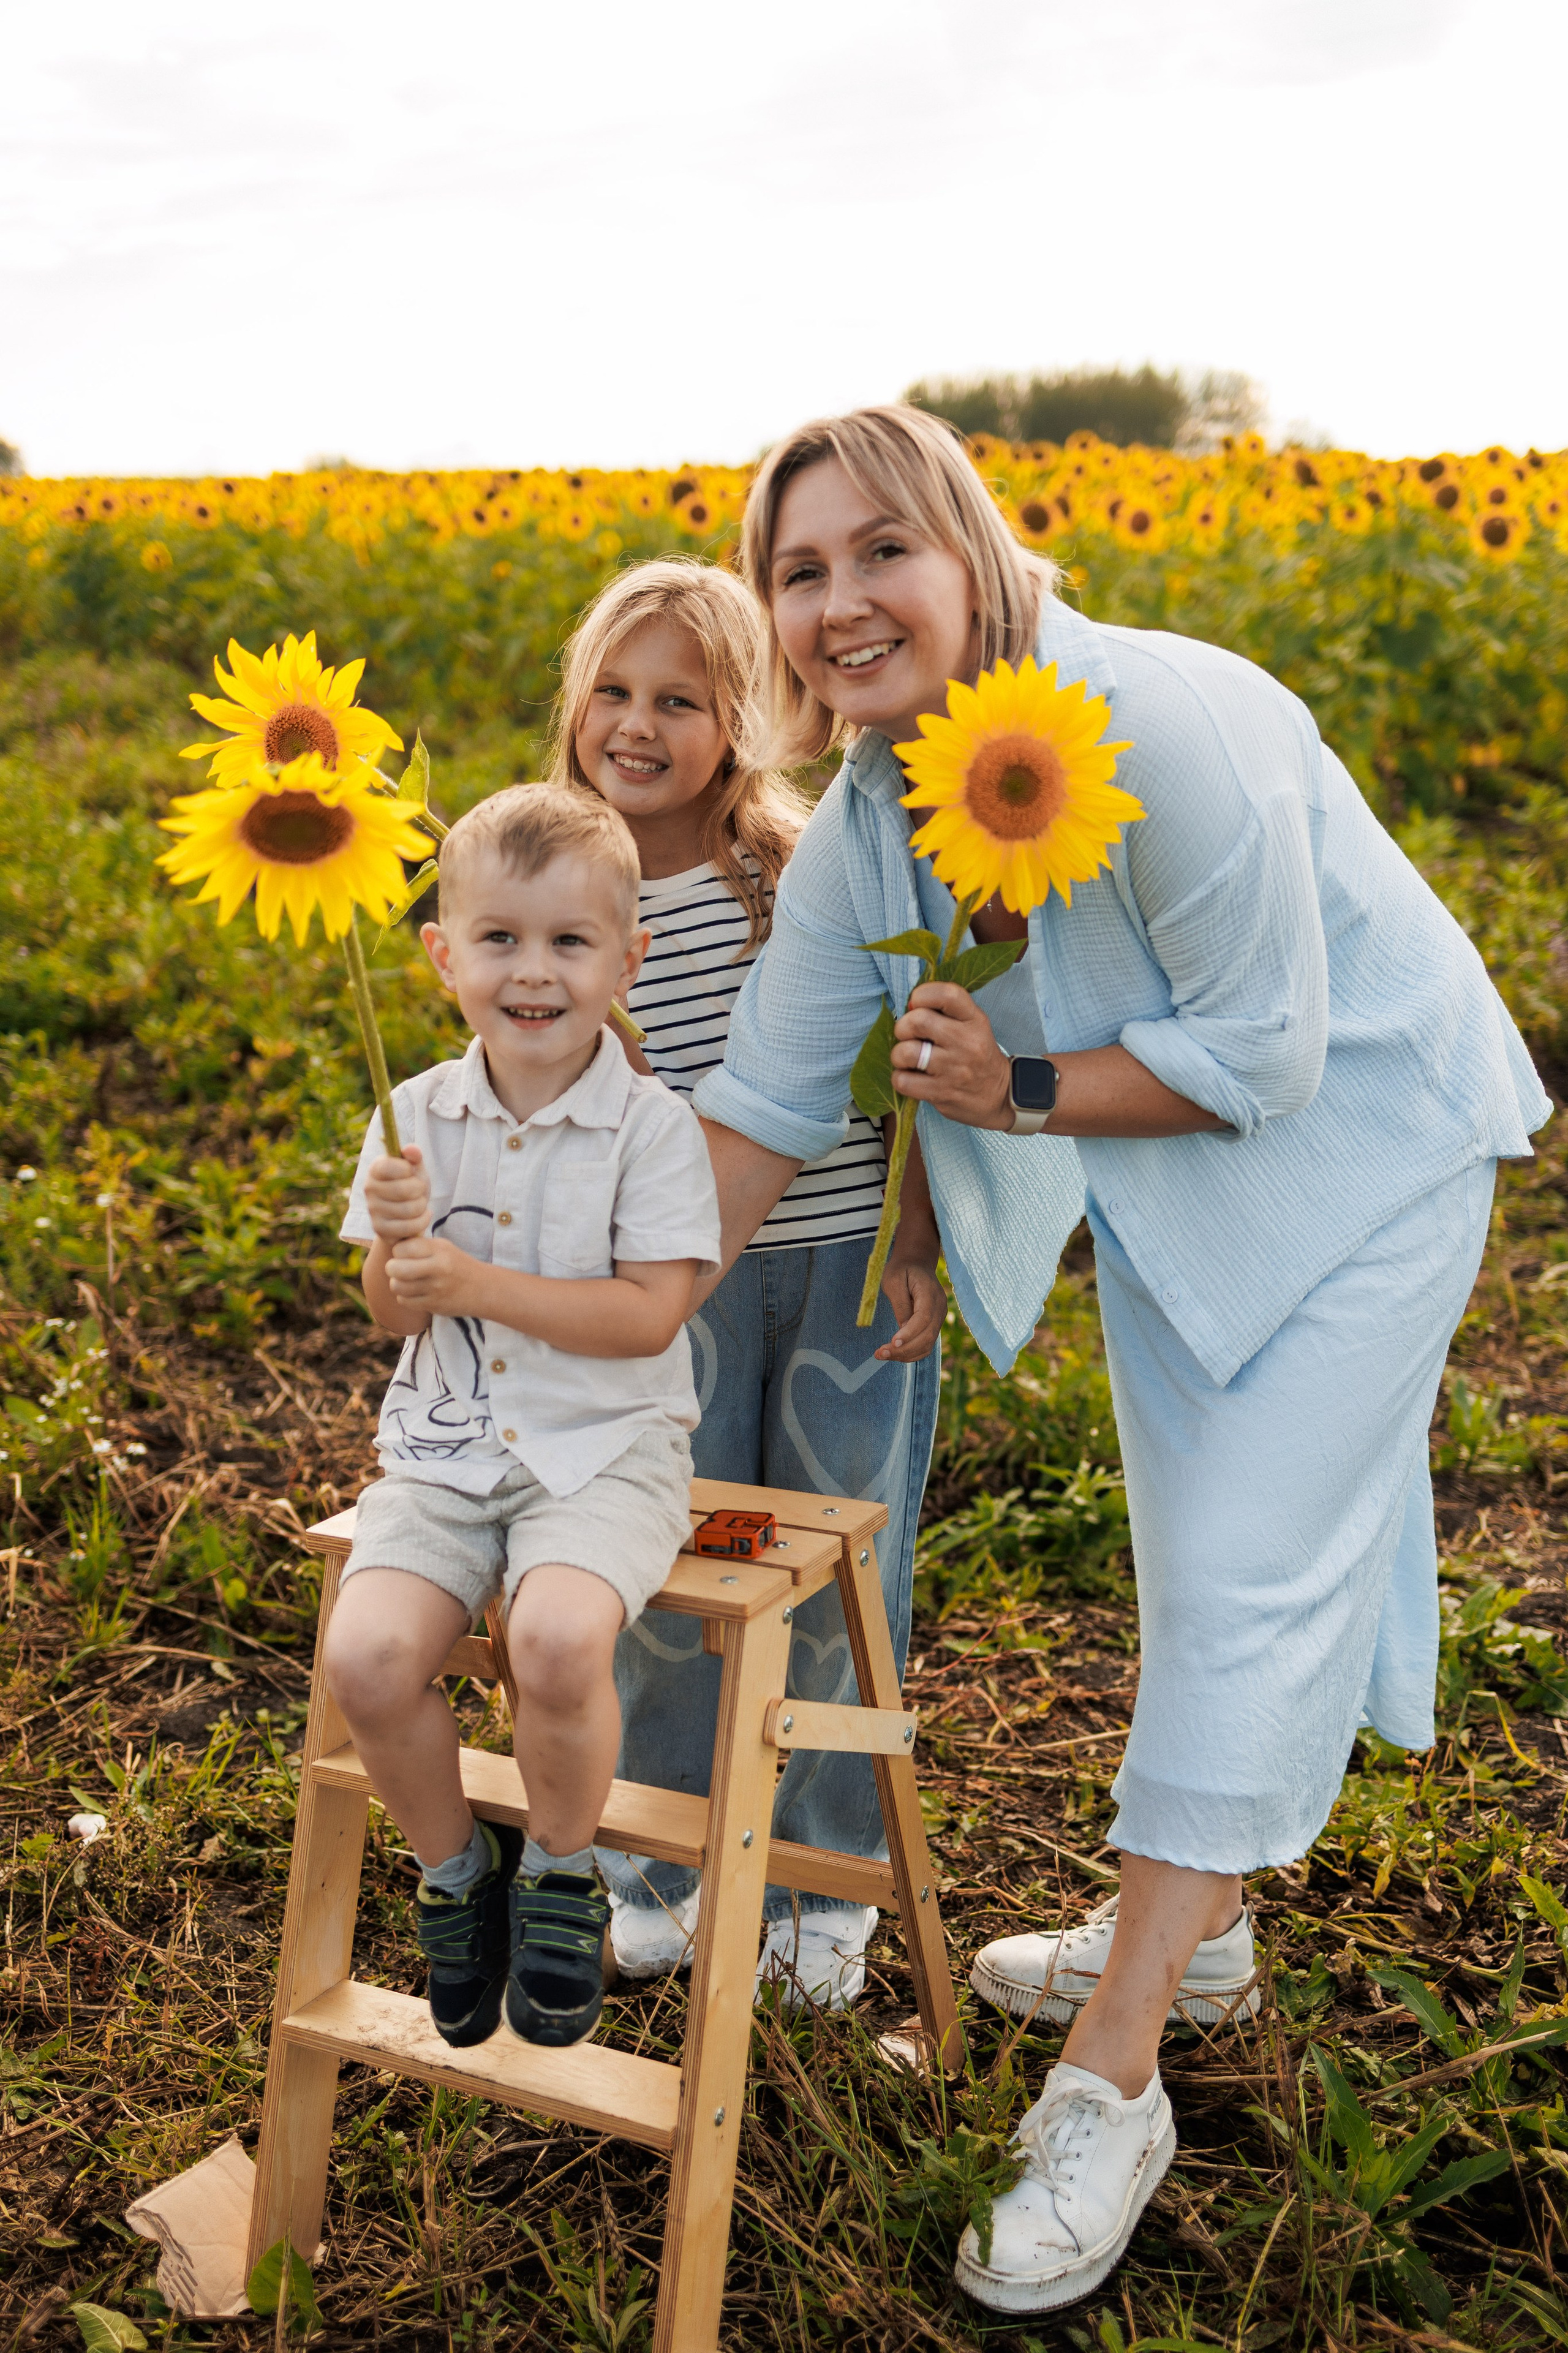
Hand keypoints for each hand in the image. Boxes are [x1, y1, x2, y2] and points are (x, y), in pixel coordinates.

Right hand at [363, 1143, 430, 1242]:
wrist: (408, 1214)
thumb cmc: (412, 1186)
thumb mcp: (416, 1169)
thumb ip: (414, 1156)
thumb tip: (411, 1149)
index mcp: (376, 1168)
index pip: (388, 1166)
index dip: (407, 1170)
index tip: (410, 1171)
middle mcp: (369, 1188)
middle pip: (404, 1190)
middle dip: (420, 1190)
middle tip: (419, 1191)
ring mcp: (373, 1210)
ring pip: (409, 1209)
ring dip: (422, 1206)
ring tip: (420, 1203)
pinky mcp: (380, 1229)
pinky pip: (409, 1227)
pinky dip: (422, 1221)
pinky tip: (422, 1216)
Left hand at [383, 1234, 477, 1317]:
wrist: (481, 1288)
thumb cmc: (456, 1264)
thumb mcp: (443, 1247)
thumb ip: (419, 1245)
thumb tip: (391, 1243)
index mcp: (439, 1250)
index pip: (401, 1248)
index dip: (398, 1251)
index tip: (404, 1254)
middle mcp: (438, 1268)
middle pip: (396, 1269)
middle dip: (391, 1268)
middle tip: (397, 1268)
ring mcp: (436, 1289)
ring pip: (397, 1287)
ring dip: (397, 1284)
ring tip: (405, 1281)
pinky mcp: (433, 1305)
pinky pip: (404, 1301)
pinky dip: (405, 1297)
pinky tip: (414, 1292)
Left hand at [875, 1255, 944, 1361]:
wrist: (916, 1262)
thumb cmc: (902, 1269)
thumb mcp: (894, 1281)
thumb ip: (900, 1304)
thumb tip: (902, 1329)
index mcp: (931, 1294)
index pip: (923, 1318)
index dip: (909, 1333)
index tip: (892, 1343)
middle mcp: (939, 1308)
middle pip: (927, 1336)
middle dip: (904, 1349)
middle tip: (880, 1354)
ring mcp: (939, 1318)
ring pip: (927, 1344)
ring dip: (906, 1354)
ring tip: (882, 1355)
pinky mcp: (933, 1324)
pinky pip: (925, 1344)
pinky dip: (911, 1352)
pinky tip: (894, 1353)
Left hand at [892, 982, 1013, 1131]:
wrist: (999, 1095)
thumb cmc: (978, 1056)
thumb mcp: (973, 1026)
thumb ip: (946, 1011)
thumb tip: (908, 1006)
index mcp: (975, 1020)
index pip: (947, 994)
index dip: (922, 994)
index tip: (916, 1003)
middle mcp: (966, 1043)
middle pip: (918, 1021)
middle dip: (903, 1026)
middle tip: (907, 1035)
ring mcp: (954, 1069)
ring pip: (906, 1052)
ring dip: (898, 1055)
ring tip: (907, 1059)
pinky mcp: (942, 1092)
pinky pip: (903, 1080)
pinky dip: (900, 1078)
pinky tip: (911, 1078)